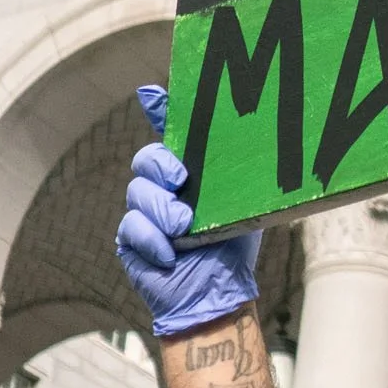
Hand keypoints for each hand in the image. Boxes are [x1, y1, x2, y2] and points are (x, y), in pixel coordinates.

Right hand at [116, 86, 262, 336]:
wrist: (215, 295)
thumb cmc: (232, 248)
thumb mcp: (242, 206)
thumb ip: (238, 178)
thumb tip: (256, 143)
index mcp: (191, 172)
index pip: (172, 133)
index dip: (159, 109)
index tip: (150, 92)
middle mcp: (165, 186)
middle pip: (147, 158)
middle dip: (161, 164)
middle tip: (180, 179)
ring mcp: (146, 210)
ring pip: (137, 191)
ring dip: (162, 209)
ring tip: (183, 227)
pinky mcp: (132, 237)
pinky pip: (131, 226)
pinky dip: (153, 239)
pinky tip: (170, 254)